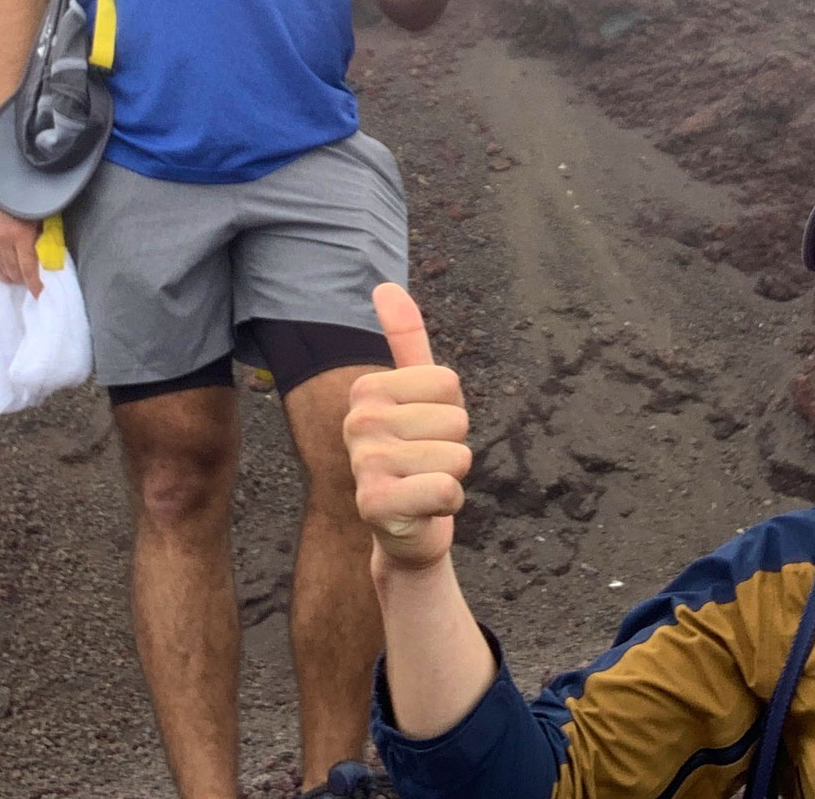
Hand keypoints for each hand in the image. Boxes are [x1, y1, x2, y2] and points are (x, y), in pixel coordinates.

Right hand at [0, 199, 45, 294]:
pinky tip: (8, 276)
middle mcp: (3, 240)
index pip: (28, 268)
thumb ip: (45, 234)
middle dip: (26, 281)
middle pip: (15, 271)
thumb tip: (51, 255)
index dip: (35, 284)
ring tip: (24, 280)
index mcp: (20, 235)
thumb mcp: (42, 214)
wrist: (5, 180)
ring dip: (14, 277)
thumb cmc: (30, 195)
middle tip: (36, 285)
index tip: (41, 295)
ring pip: (3, 269)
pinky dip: (0, 272)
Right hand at [346, 283, 473, 569]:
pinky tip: (423, 509)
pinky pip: (447, 490)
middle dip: (453, 447)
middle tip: (425, 464)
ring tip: (423, 485)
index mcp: (368, 389)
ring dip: (452, 477)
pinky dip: (448, 504)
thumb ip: (406, 338)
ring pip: (456, 455)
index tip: (425, 431)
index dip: (450, 411)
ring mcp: (363, 463)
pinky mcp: (375, 505)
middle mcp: (358, 422)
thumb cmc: (418, 454)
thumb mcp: (418, 393)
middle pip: (456, 419)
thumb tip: (384, 285)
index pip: (449, 382)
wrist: (407, 529)